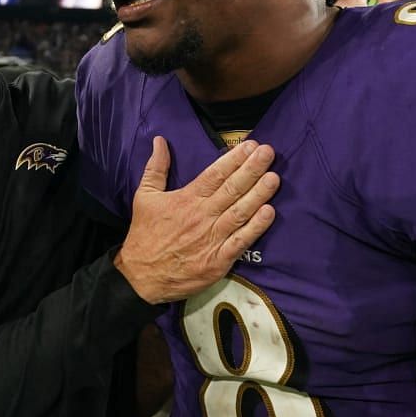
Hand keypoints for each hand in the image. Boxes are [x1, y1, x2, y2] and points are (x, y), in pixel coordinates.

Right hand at [116, 136, 279, 303]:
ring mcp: (212, 238)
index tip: (251, 146)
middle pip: (232, 189)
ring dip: (259, 194)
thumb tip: (159, 140)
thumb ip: (155, 167)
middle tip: (268, 153)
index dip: (235, 159)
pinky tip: (269, 213)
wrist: (141, 276)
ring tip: (274, 177)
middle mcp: (203, 215)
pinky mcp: (218, 260)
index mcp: (187, 198)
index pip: (216, 174)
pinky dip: (256, 227)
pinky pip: (241, 241)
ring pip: (240, 212)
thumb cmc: (145, 235)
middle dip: (252, 169)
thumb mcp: (145, 196)